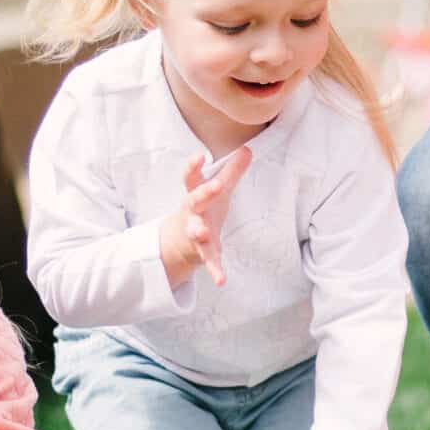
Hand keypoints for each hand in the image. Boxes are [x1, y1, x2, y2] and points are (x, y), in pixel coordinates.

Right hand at [158, 146, 251, 288]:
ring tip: (203, 233)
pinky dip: (214, 270)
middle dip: (203, 194)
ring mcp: (195, 233)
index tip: (199, 156)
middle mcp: (192, 213)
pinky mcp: (202, 253)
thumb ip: (232, 171)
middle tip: (214, 186)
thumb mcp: (218, 190)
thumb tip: (248, 148)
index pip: (191, 178)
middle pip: (194, 201)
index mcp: (195, 195)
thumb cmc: (204, 208)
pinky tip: (221, 280)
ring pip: (195, 232)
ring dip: (199, 231)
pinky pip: (208, 261)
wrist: (182, 241)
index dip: (193, 167)